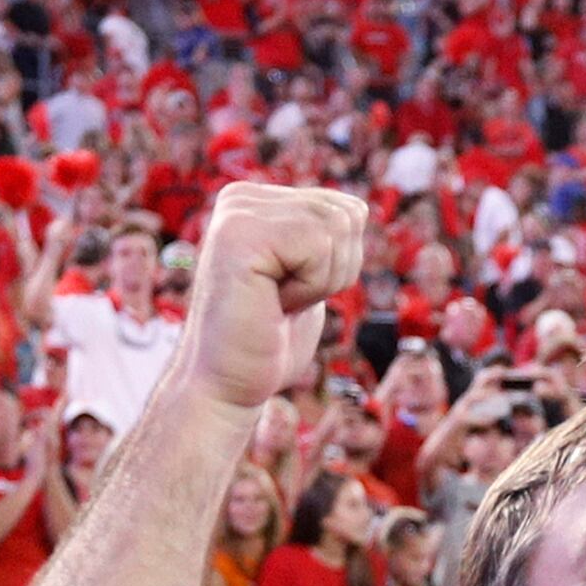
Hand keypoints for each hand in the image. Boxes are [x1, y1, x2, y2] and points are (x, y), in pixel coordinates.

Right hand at [179, 183, 367, 412]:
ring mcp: (238, 212)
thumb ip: (323, 238)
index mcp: (258, 202)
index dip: (338, 265)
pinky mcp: (239, 234)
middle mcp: (243, 197)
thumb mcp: (305, 278)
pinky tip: (271, 303)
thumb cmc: (267, 343)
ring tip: (275, 302)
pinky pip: (319, 245)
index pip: (349, 209)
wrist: (226, 387)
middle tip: (284, 302)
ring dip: (320, 281)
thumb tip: (359, 208)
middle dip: (334, 272)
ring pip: (338, 226)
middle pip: (348, 214)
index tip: (290, 293)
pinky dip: (310, 287)